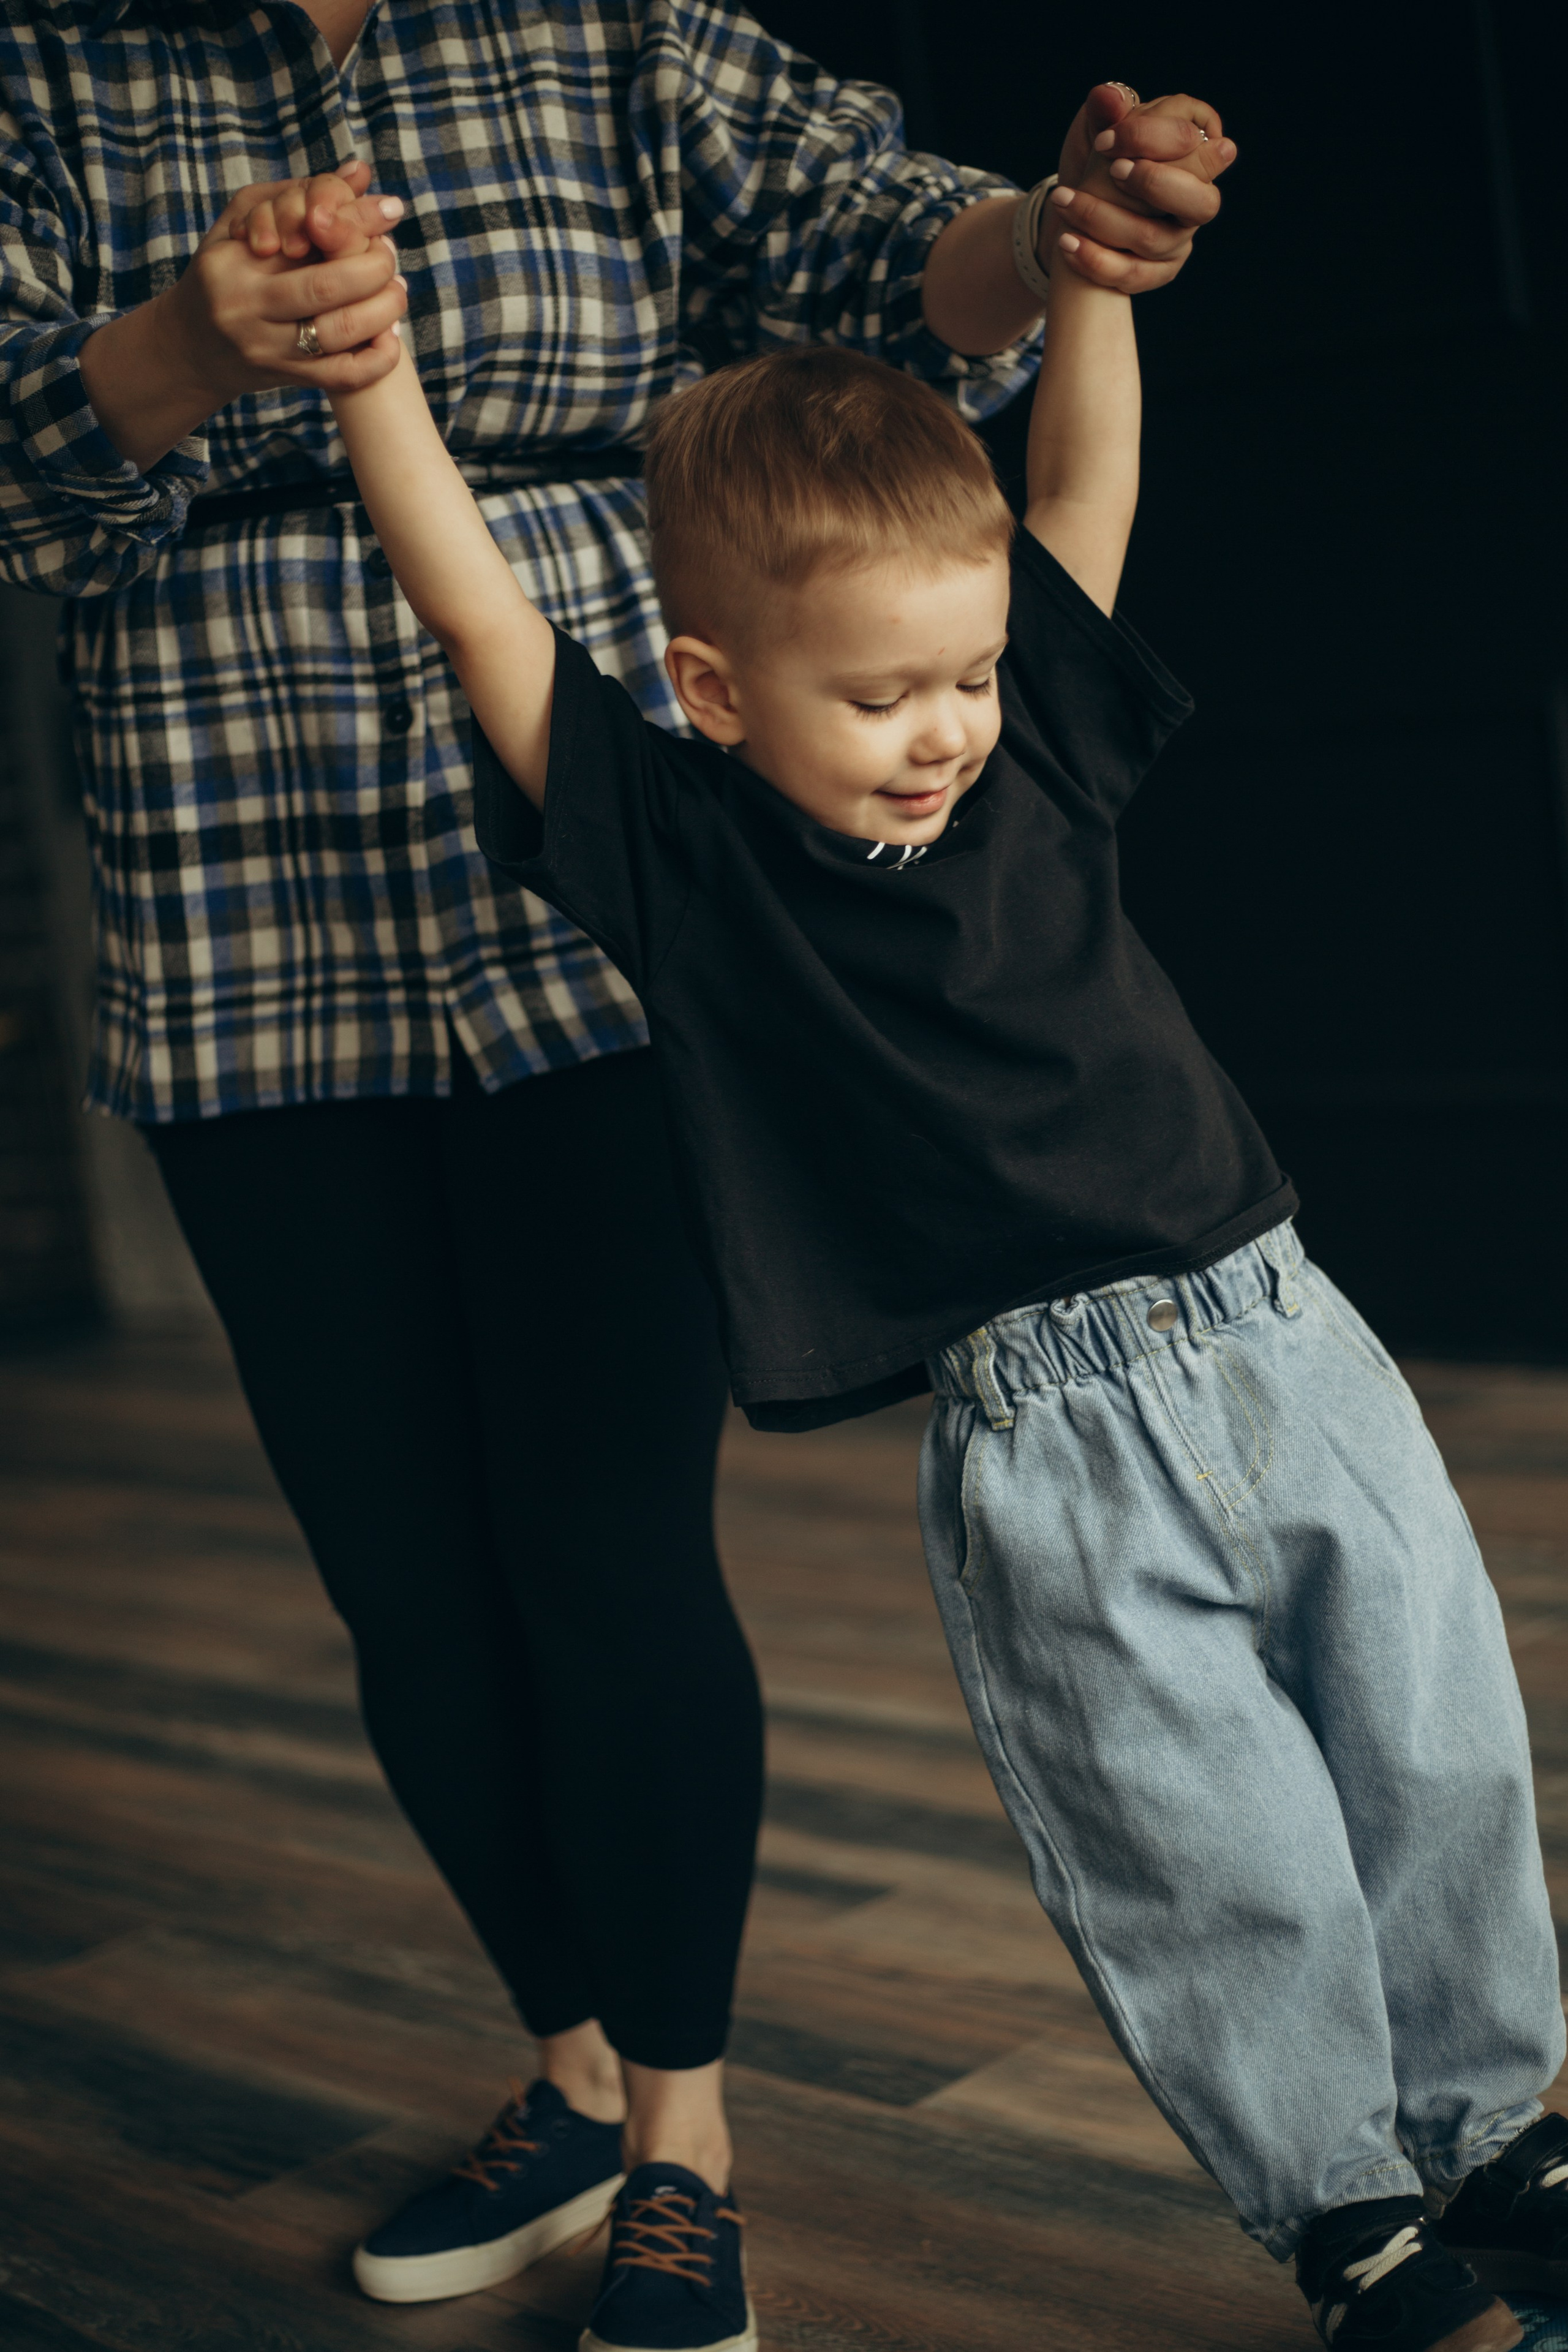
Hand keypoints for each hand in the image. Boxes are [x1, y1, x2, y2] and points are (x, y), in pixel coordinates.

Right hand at [155, 172, 407, 404]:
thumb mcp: (246, 219)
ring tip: (397, 291)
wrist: (193, 347)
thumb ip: (299, 193)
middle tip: (390, 256)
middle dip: (374, 267)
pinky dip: (377, 359)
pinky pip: (343, 375)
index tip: (387, 212)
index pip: (304, 230)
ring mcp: (267, 347)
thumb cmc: (227, 271)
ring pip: (339, 331)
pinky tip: (390, 338)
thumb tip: (361, 172)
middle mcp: (248, 304)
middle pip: (327, 284)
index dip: (355, 221)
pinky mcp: (287, 377)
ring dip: (383, 309)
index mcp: (236, 258)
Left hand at [1046, 84, 1235, 292]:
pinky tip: (1067, 242)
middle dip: (1154, 184)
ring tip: (1063, 200)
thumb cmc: (1096, 160)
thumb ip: (1107, 109)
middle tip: (1113, 171)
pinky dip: (1097, 260)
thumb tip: (1108, 96)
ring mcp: (1180, 238)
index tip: (1105, 140)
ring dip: (1105, 219)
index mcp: (1192, 149)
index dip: (1152, 138)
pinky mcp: (1159, 272)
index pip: (1191, 139)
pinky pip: (1133, 274)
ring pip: (1156, 239)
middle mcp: (1196, 196)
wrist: (1077, 210)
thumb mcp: (1097, 127)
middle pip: (1202, 201)